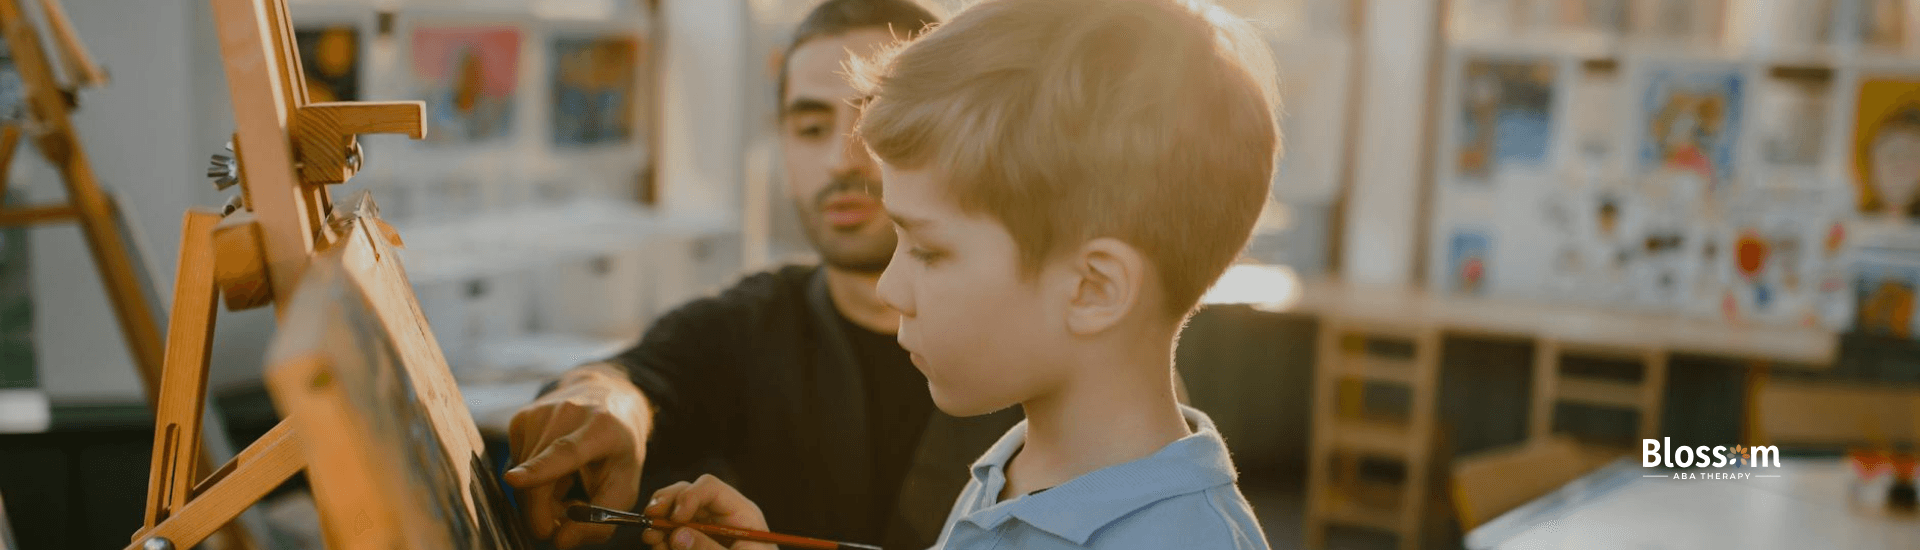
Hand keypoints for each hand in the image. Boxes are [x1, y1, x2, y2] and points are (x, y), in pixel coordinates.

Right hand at [504, 363, 652, 548]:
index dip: (540, 469)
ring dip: (541, 499)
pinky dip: (532, 482)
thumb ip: (601, 520)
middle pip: (537, 479)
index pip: (566, 450)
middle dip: (544, 515)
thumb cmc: (618, 448)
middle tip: (563, 523)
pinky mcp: (520, 420)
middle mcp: (567, 414)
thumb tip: (560, 542)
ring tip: (568, 486)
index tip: (515, 480)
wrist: (606, 397)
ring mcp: (539, 414)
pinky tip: (554, 472)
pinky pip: (516, 469)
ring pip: (522, 480)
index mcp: (602, 428)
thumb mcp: (626, 484)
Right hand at [641, 475, 774, 549]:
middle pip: (687, 493)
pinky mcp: (694, 543)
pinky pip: (671, 534)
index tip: (675, 518)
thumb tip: (678, 535)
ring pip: (674, 512)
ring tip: (651, 538)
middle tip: (650, 518)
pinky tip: (657, 547)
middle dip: (666, 503)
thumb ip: (709, 549)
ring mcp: (705, 529)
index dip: (688, 496)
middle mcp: (720, 516)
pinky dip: (660, 539)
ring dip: (659, 522)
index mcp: (741, 514)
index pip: (710, 488)